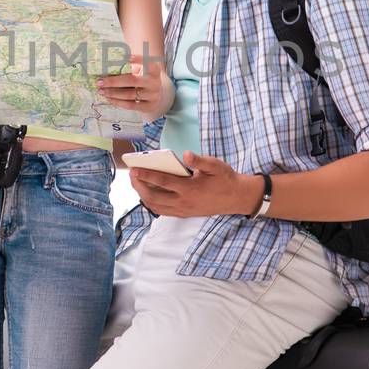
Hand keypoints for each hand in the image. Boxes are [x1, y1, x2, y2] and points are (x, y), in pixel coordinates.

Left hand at [97, 55, 168, 114]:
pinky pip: (131, 105)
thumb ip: (129, 68)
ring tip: (102, 91)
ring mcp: (153, 95)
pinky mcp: (149, 106)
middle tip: (100, 82)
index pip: (147, 62)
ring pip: (129, 94)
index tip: (126, 57)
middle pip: (132, 80)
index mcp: (153, 70)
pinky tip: (109, 99)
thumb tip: (107, 68)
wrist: (156, 95)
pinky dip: (118, 102)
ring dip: (113, 93)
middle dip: (114, 81)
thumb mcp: (140, 71)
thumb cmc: (143, 79)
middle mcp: (154, 82)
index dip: (137, 60)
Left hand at [130, 152, 263, 217]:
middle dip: (139, 186)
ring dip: (143, 195)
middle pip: (154, 197)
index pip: (163, 182)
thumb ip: (200, 161)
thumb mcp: (216, 166)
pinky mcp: (184, 214)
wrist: (236, 198)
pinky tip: (147, 193)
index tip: (134, 169)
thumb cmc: (225, 179)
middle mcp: (184, 202)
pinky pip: (162, 210)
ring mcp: (183, 210)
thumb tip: (186, 155)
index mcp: (190, 189)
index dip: (147, 175)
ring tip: (136, 183)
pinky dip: (152, 203)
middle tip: (131, 175)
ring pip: (156, 206)